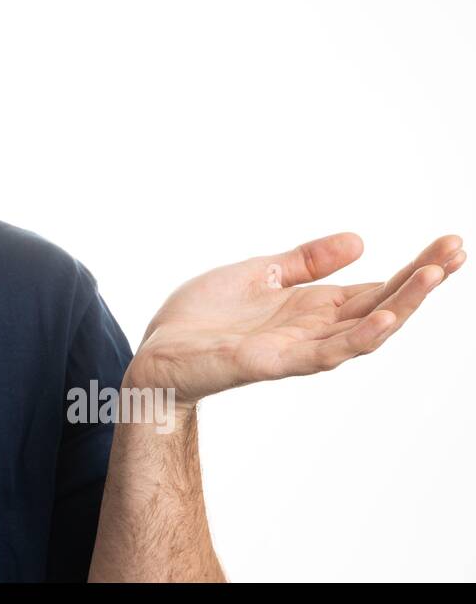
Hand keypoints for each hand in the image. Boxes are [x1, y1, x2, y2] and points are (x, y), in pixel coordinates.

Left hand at [127, 233, 464, 408]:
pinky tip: (384, 318)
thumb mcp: (259, 273)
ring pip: (365, 330)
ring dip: (402, 304)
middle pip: (382, 304)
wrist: (156, 354)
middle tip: (457, 248)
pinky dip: (357, 337)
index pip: (377, 288)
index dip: (414, 268)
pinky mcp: (272, 362)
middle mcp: (314, 330)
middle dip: (422, 279)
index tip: (450, 243)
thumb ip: (306, 261)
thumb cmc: (202, 319)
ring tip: (435, 273)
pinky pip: (325, 354)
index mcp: (313, 307)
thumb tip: (361, 240)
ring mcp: (297, 349)